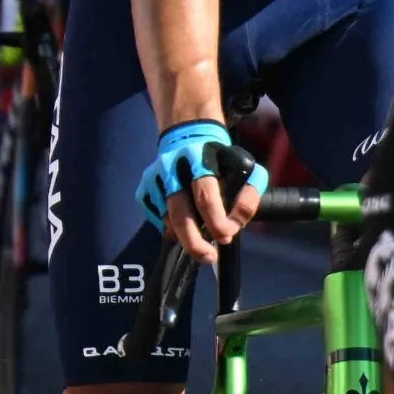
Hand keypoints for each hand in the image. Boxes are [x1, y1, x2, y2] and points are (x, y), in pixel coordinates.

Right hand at [138, 118, 257, 259]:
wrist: (188, 136)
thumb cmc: (222, 160)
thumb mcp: (246, 168)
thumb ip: (249, 195)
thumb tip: (236, 223)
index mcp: (200, 157)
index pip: (205, 193)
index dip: (215, 219)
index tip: (226, 235)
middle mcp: (173, 166)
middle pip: (179, 211)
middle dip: (193, 240)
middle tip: (208, 257)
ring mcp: (154, 177)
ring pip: (166, 218)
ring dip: (184, 235)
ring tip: (200, 243)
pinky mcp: (143, 187)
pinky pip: (155, 217)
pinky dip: (170, 228)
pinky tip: (184, 225)